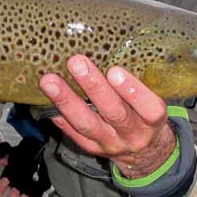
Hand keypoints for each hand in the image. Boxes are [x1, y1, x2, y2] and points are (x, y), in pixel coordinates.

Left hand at [0, 138, 49, 196]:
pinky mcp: (40, 183)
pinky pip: (37, 194)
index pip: (6, 180)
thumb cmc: (24, 151)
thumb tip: (1, 161)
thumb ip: (5, 155)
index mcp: (14, 169)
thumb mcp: (13, 151)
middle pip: (16, 192)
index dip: (2, 187)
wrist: (39, 147)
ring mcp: (32, 182)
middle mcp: (22, 177)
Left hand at [39, 55, 175, 178]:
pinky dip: (59, 116)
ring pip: (87, 124)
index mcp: (152, 120)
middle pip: (114, 113)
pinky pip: (73, 133)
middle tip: (76, 63)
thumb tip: (111, 43)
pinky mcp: (91, 148)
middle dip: (94, 87)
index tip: (115, 71)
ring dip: (67, 100)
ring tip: (49, 81)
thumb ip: (139, 80)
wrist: (145, 153)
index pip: (149, 108)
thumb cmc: (145, 114)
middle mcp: (132, 134)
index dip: (133, 91)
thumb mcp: (151, 100)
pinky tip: (44, 101)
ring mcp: (110, 143)